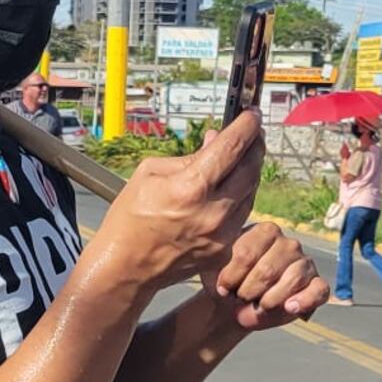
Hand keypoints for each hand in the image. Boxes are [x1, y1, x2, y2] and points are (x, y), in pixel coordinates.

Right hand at [92, 110, 263, 289]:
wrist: (126, 267)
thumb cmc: (129, 219)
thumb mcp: (149, 174)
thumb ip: (188, 157)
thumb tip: (215, 141)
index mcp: (190, 188)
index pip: (231, 147)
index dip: (246, 126)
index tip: (251, 114)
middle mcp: (213, 212)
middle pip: (251, 168)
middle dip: (255, 145)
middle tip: (253, 132)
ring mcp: (222, 234)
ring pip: (251, 191)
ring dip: (249, 171)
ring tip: (240, 157)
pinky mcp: (224, 249)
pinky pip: (242, 214)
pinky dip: (240, 196)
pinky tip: (229, 187)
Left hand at [203, 222, 326, 330]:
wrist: (237, 306)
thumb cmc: (229, 284)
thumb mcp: (218, 270)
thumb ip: (220, 264)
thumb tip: (226, 279)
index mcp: (264, 232)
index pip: (247, 254)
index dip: (232, 277)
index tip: (222, 288)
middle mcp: (288, 244)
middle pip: (268, 270)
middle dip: (249, 291)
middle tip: (240, 299)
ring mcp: (305, 263)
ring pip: (293, 279)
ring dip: (270, 300)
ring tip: (258, 306)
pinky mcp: (317, 284)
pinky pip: (318, 290)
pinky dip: (304, 301)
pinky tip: (289, 308)